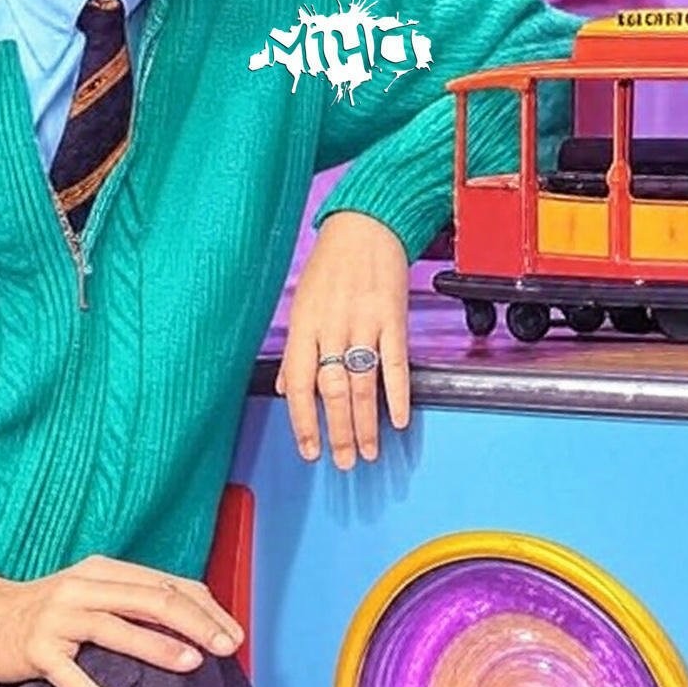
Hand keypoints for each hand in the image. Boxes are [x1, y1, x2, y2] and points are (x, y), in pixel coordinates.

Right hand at [0, 558, 245, 686]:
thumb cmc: (55, 611)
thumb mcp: (97, 593)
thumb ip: (137, 601)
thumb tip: (198, 620)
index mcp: (107, 571)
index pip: (168, 585)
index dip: (206, 609)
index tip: (235, 636)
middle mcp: (85, 587)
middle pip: (151, 600)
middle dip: (196, 623)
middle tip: (227, 649)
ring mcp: (59, 616)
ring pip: (115, 629)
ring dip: (157, 647)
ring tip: (192, 665)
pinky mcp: (35, 649)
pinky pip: (67, 673)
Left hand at [276, 209, 409, 469]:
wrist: (366, 225)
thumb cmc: (330, 265)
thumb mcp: (302, 304)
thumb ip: (296, 349)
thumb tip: (288, 388)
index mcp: (303, 325)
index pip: (298, 384)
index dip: (303, 422)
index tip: (309, 450)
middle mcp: (331, 327)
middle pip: (331, 391)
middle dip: (338, 433)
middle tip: (345, 461)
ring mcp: (363, 322)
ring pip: (362, 384)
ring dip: (366, 424)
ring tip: (369, 451)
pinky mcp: (392, 316)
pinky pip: (394, 363)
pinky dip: (397, 394)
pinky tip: (398, 419)